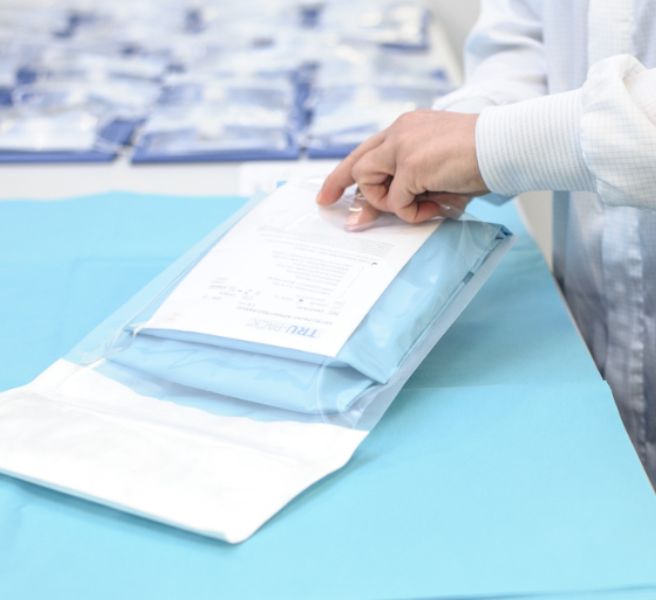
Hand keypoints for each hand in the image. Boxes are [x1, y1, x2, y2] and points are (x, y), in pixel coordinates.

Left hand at [316, 110, 487, 226]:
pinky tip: (434, 207)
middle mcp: (400, 132)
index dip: (343, 174)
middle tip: (337, 212)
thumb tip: (392, 210)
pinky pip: (395, 202)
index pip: (366, 151)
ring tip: (421, 205)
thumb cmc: (482, 157)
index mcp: (407, 128)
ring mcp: (403, 147)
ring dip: (389, 203)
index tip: (327, 193)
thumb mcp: (438, 170)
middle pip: (357, 164)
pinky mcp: (410, 165)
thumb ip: (412, 185)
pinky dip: (412, 212)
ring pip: (368, 182)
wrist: (506, 145)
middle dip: (341, 188)